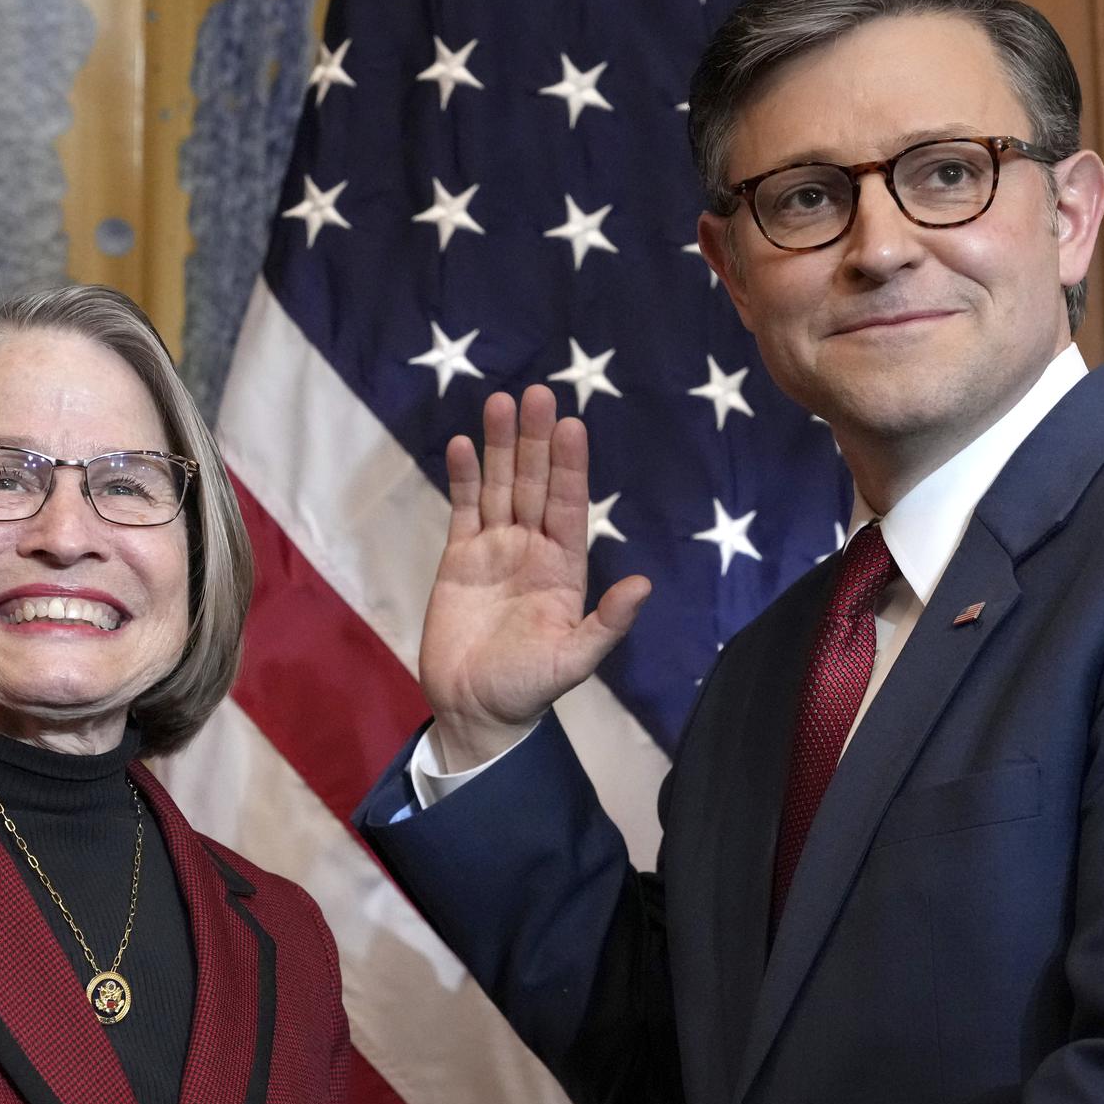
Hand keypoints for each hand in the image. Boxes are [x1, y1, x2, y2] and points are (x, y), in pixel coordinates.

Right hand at [416, 386, 650, 770]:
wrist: (474, 710)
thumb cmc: (527, 689)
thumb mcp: (574, 661)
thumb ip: (607, 624)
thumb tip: (644, 585)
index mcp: (564, 567)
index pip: (569, 505)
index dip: (569, 466)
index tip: (572, 425)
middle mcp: (532, 548)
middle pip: (534, 483)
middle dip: (535, 440)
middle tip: (537, 393)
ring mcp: (495, 549)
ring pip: (500, 486)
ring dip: (500, 446)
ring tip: (500, 402)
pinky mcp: (459, 558)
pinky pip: (463, 509)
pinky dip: (463, 477)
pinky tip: (462, 445)